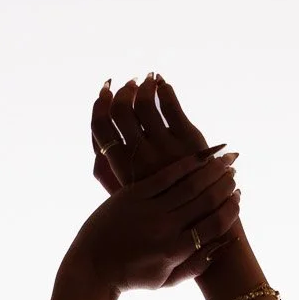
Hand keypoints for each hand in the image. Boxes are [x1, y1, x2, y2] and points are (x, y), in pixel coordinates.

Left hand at [76, 146, 242, 294]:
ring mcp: (148, 209)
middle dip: (224, 184)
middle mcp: (164, 229)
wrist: (92, 266)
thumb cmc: (132, 276)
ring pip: (188, 185)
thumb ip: (195, 266)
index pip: (213, 226)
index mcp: (174, 252)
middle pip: (205, 201)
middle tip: (234, 172)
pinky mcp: (133, 194)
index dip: (230, 210)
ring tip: (225, 160)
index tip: (238, 198)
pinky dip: (185, 164)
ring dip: (210, 170)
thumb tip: (223, 246)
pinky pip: (165, 175)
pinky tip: (199, 156)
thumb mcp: (165, 280)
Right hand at [91, 73, 216, 193]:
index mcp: (122, 170)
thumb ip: (106, 171)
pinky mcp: (189, 140)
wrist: (202, 218)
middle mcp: (141, 158)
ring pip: (145, 103)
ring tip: (148, 81)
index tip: (106, 92)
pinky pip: (170, 102)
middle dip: (123, 91)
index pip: (100, 127)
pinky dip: (164, 89)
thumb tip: (97, 140)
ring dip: (144, 86)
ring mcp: (166, 148)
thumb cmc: (159, 205)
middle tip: (130, 85)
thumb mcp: (126, 195)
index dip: (100, 104)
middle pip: (121, 110)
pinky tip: (164, 87)